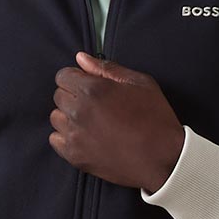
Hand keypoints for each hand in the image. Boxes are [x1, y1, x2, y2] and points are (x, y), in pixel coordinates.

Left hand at [50, 52, 185, 191]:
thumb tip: (81, 58)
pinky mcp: (75, 156)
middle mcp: (79, 111)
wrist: (162, 160)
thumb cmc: (155, 118)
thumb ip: (107, 68)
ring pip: (56, 118)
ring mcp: (75, 136)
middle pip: (59, 96)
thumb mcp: (139, 83)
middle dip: (72, 96)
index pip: (63, 76)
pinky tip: (84, 137)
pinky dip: (65, 137)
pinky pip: (55, 141)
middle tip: (94, 105)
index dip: (76, 78)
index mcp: (93, 89)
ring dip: (68, 117)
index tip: (88, 86)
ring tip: (90, 122)